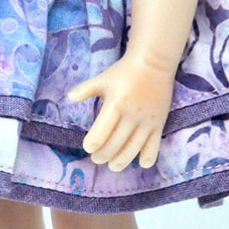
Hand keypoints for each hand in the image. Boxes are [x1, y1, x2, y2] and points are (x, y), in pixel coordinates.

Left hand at [66, 50, 174, 171]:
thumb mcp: (103, 79)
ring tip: (112, 165)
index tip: (88, 148)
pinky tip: (140, 162)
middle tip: (97, 158)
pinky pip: (154, 147)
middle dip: (103, 155)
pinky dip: (147, 158)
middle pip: (115, 144)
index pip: (101, 133)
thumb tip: (69, 98)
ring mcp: (147, 122)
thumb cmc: (124, 72)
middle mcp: (131, 116)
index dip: (93, 144)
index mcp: (115, 105)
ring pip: (132, 150)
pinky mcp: (159, 124)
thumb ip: (86, 89)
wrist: (154, 63)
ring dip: (121, 161)